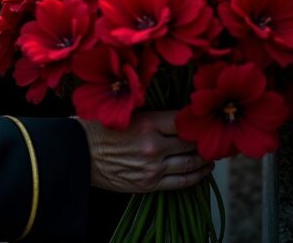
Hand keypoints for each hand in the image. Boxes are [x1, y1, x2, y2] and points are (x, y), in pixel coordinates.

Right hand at [76, 110, 213, 192]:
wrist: (78, 154)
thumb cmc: (97, 127)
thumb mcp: (124, 111)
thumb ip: (148, 111)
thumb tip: (172, 108)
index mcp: (147, 122)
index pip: (182, 120)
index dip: (195, 119)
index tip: (203, 117)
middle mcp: (153, 145)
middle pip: (190, 142)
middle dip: (204, 139)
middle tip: (214, 135)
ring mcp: (153, 167)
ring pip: (190, 163)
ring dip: (204, 159)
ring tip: (211, 154)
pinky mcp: (149, 184)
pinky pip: (181, 182)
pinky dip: (196, 176)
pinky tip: (202, 170)